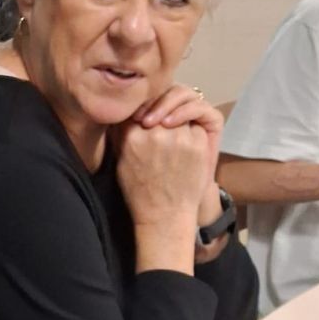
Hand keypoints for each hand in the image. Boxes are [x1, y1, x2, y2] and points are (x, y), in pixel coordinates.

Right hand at [116, 90, 219, 230]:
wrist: (164, 216)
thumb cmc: (140, 192)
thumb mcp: (121, 162)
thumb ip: (123, 135)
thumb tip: (126, 112)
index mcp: (131, 137)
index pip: (138, 105)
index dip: (143, 106)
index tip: (146, 113)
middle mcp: (154, 133)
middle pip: (160, 103)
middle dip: (162, 108)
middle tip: (163, 118)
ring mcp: (178, 137)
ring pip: (180, 110)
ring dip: (178, 116)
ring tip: (175, 130)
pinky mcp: (197, 144)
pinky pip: (195, 123)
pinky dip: (192, 128)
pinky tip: (187, 143)